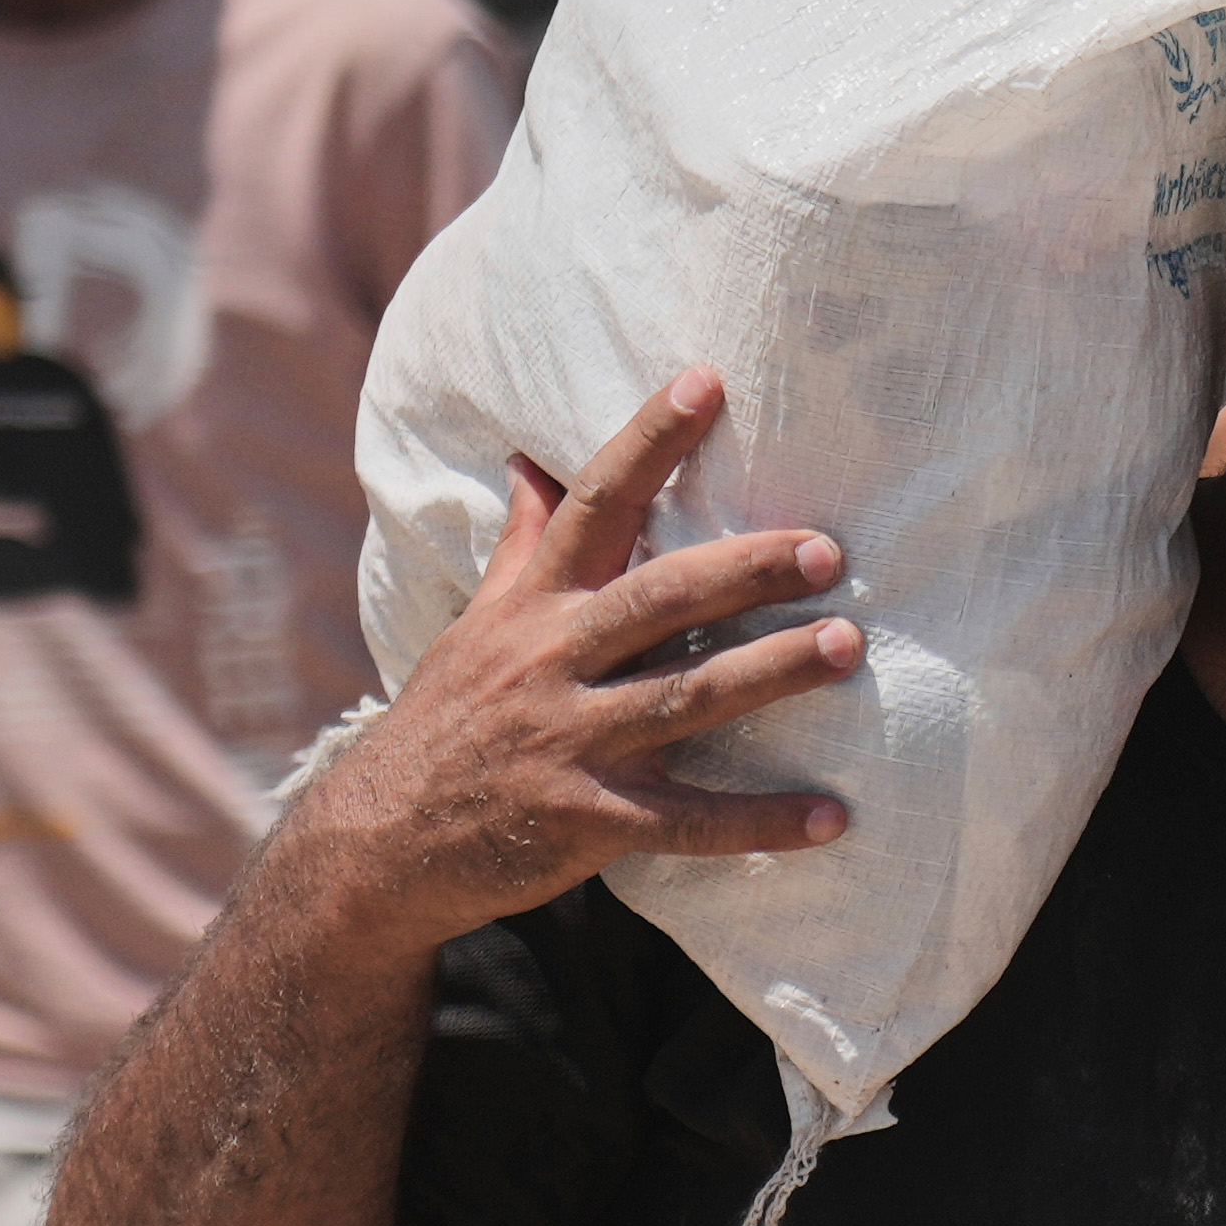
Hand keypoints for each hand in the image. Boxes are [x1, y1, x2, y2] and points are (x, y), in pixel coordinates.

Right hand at [288, 369, 860, 957]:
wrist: (378, 844)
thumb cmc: (446, 722)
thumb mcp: (476, 627)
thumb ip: (522, 549)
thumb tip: (529, 464)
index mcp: (533, 606)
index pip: (595, 502)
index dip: (649, 440)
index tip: (706, 380)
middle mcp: (552, 661)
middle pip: (660, 598)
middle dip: (746, 569)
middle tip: (826, 550)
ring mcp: (569, 742)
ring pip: (685, 698)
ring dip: (771, 672)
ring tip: (847, 647)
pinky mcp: (586, 822)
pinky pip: (686, 822)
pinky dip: (760, 822)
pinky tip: (833, 816)